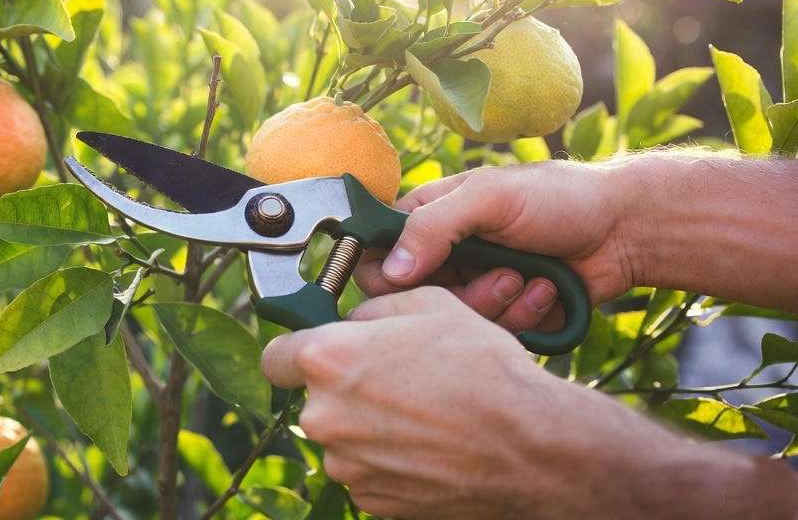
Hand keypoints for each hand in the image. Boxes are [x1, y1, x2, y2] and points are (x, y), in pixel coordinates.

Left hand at [260, 288, 797, 518]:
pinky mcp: (370, 501)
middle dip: (344, 389)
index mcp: (328, 359)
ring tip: (421, 413)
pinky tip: (427, 444)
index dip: (296, 352)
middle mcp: (324, 416)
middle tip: (393, 381)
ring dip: (367, 426)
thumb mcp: (428, 305)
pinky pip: (366, 471)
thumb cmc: (484, 370)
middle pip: (313, 398)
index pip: (274, 357)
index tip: (315, 353)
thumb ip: (373, 309)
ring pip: (341, 437)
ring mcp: (346, 465)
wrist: (531, 446)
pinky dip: (387, 459)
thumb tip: (351, 321)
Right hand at [356, 161, 637, 332]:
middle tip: (498, 274)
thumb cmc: (559, 199)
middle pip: (414, 299)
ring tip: (529, 278)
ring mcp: (474, 286)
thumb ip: (434, 227)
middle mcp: (445, 255)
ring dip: (497, 304)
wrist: (625, 230)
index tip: (414, 281)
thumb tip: (388, 270)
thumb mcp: (490, 199)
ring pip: (454, 322)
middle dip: (458, 295)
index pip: (377, 254)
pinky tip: (548, 291)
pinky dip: (524, 315)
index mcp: (429, 217)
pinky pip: (493, 335)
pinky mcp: (504, 315)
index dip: (389, 274)